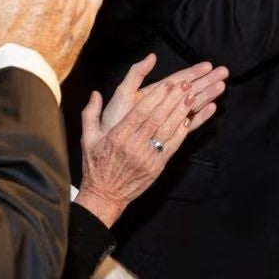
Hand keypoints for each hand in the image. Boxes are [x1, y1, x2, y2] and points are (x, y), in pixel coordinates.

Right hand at [74, 54, 226, 225]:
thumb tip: (95, 93)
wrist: (105, 195)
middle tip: (185, 84)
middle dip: (172, 100)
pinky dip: (181, 132)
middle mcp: (133, 146)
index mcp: (117, 136)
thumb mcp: (87, 138)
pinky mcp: (157, 167)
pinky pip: (172, 146)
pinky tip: (189, 118)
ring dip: (181, 112)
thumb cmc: (96, 165)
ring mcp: (147, 157)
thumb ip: (90, 113)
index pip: (140, 112)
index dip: (156, 97)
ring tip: (191, 97)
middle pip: (157, 118)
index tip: (167, 84)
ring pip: (167, 131)